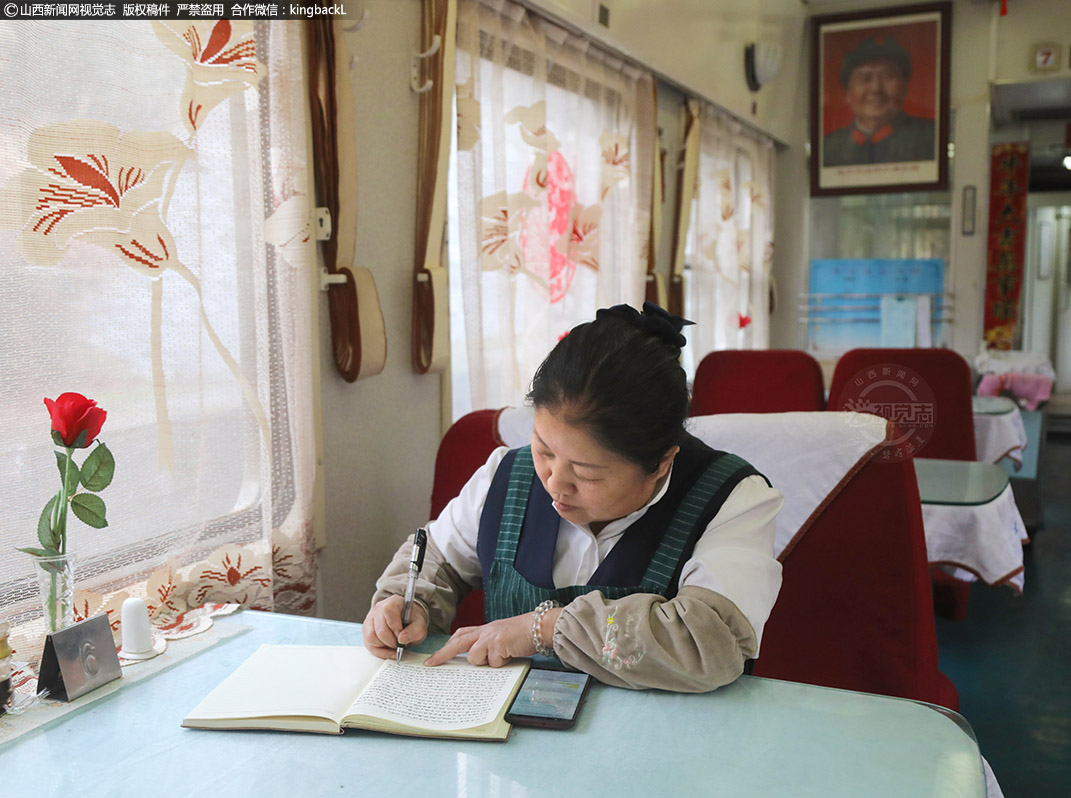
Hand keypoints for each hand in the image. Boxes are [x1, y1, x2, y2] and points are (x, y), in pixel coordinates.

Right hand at [362, 595, 428, 659]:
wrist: (407, 622)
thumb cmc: (412, 622)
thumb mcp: (420, 625)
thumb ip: (415, 631)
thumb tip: (401, 639)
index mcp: (393, 602)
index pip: (388, 611)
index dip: (395, 626)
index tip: (402, 633)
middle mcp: (379, 609)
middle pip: (380, 629)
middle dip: (391, 641)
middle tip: (400, 644)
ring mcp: (370, 619)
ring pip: (371, 637)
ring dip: (384, 647)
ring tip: (394, 645)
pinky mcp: (366, 630)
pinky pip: (368, 644)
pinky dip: (379, 651)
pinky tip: (388, 650)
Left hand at [425, 609, 561, 667]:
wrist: (539, 626)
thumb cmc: (523, 633)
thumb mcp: (501, 636)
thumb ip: (487, 645)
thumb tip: (476, 660)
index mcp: (485, 629)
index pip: (461, 635)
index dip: (447, 646)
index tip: (434, 657)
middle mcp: (485, 631)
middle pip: (457, 642)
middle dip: (443, 654)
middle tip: (430, 663)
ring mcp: (490, 637)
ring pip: (474, 657)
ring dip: (487, 661)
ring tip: (503, 655)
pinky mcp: (498, 644)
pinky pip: (493, 663)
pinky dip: (502, 663)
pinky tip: (511, 654)